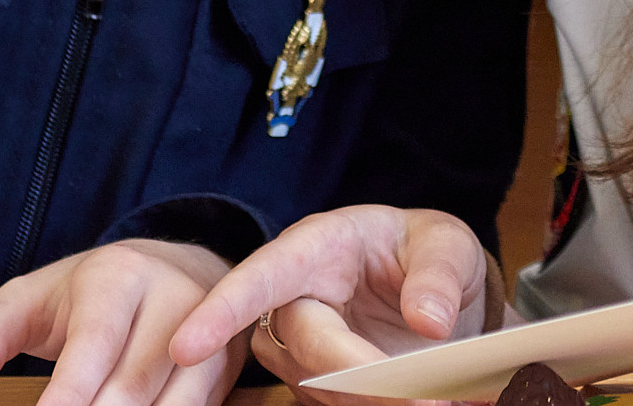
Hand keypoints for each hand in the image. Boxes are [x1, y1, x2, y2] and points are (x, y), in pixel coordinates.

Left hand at [0, 239, 241, 405]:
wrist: (178, 267)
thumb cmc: (87, 294)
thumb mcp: (32, 299)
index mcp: (120, 275)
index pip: (96, 340)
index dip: (71, 388)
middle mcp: (177, 297)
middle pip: (136, 380)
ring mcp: (213, 329)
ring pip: (179, 398)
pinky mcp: (229, 361)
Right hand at [170, 206, 497, 405]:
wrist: (430, 285)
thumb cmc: (425, 250)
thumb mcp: (446, 243)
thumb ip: (437, 274)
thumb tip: (430, 322)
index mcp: (316, 247)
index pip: (261, 277)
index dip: (222, 311)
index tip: (186, 347)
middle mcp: (295, 299)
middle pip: (305, 348)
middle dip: (361, 377)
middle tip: (428, 399)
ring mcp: (298, 347)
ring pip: (319, 388)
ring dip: (375, 402)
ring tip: (440, 400)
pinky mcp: (313, 385)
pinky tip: (427, 402)